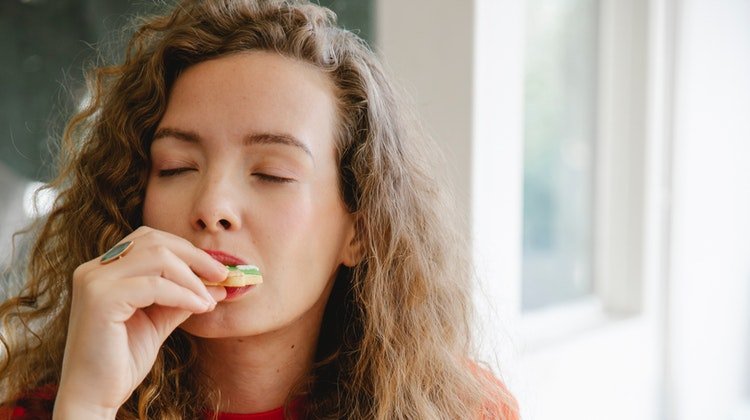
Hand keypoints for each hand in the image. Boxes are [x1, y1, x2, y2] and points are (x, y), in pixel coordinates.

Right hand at [54, 226, 227, 416]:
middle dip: (195, 257)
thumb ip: (182, 297)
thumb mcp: (159, 320)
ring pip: (157, 257)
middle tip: (222, 276)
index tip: (217, 270)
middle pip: (155, 240)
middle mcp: (93, 269)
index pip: (150, 240)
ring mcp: (94, 281)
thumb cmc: (122, 360)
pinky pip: (155, 285)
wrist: (93, 396)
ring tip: (209, 299)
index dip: (187, 251)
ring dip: (192, 277)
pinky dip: (183, 294)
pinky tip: (199, 307)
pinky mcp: (100, 299)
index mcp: (103, 269)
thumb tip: (218, 283)